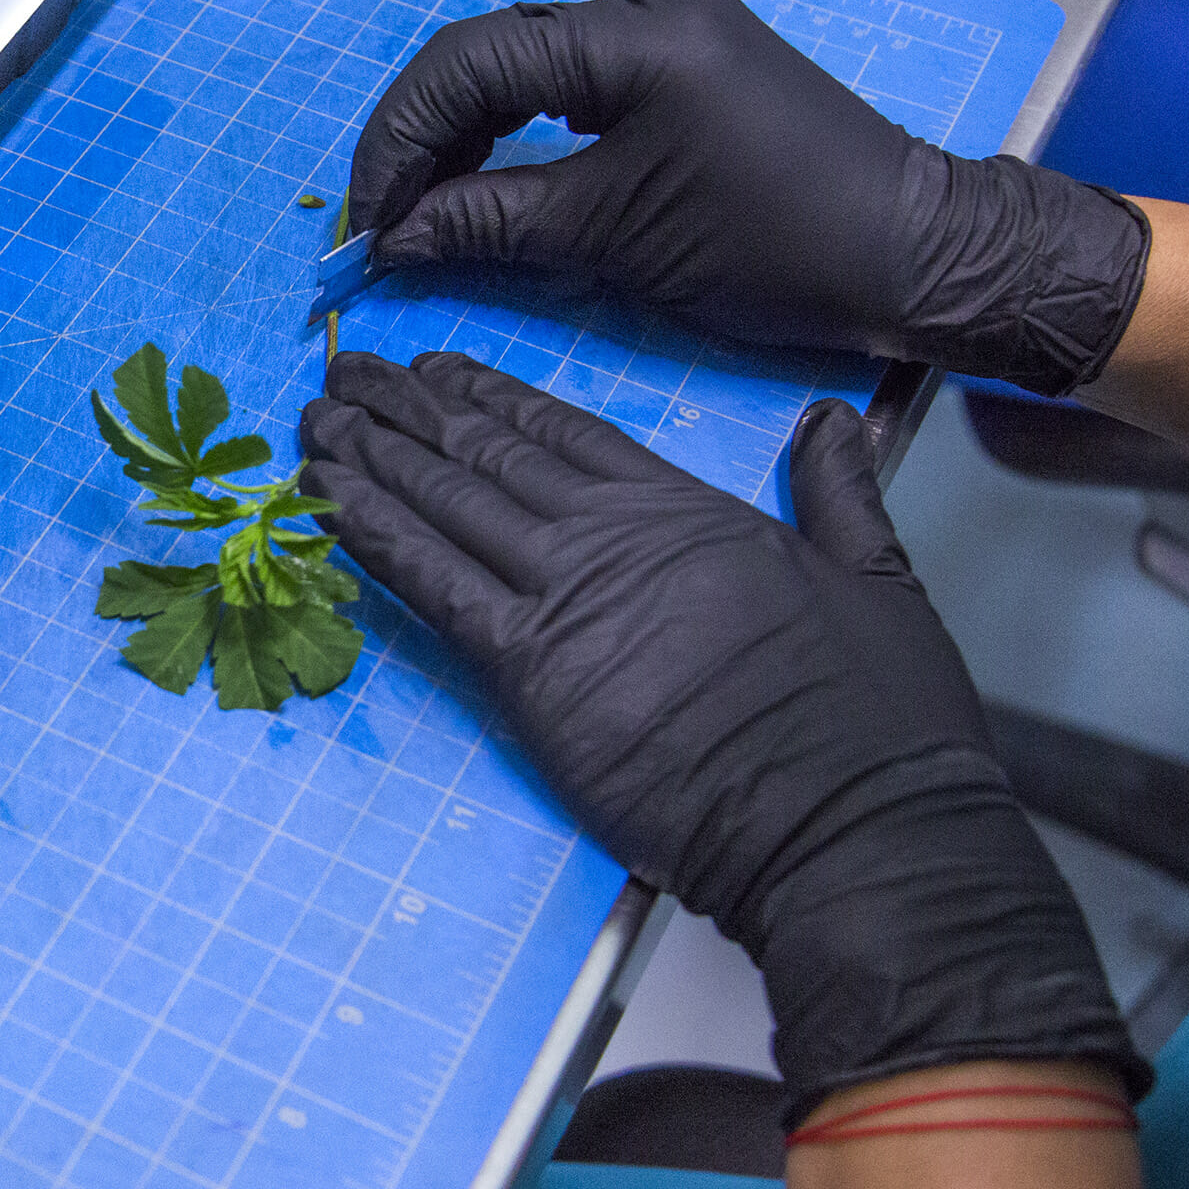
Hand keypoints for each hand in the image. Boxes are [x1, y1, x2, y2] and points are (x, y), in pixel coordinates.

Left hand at [298, 351, 1145, 1119]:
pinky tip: (326, 505)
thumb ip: (836, 489)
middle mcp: (616, 540)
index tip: (435, 367)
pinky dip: (373, 540)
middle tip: (343, 374)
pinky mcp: (533, 675)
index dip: (489, 395)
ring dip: (370, 461)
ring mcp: (569, 602)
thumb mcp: (876, 575)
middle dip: (406, 410)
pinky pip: (433, 589)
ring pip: (445, 507)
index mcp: (687, 511)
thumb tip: (828, 423)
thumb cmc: (874, 720)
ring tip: (313, 424)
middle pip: (485, 456)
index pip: (563, 432)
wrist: (851, 821)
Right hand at [346, 0, 1150, 397]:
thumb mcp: (614, 241)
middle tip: (380, 218)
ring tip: (422, 211)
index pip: (470, 62)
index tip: (366, 219)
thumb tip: (391, 238)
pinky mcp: (687, 65)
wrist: (914, 253)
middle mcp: (648, 9)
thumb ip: (490, 224)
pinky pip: (571, 85)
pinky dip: (516, 135)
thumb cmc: (774, 246)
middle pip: (488, 51)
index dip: (398, 139)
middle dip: (420, 135)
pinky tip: (486, 185)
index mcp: (634, 37)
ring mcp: (671, 31)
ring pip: (524, 65)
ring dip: (462, 135)